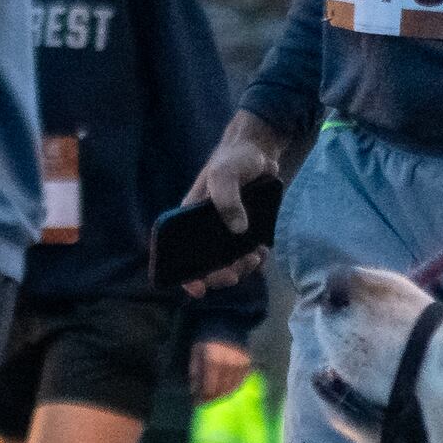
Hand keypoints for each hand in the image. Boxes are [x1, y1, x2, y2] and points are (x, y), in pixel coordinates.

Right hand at [177, 111, 289, 295]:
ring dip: (241, 268)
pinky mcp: (246, 233)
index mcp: (190, 219)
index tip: (199, 289)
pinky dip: (256, 260)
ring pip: (229, 264)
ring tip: (255, 257)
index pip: (180, 253)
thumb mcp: (225, 173)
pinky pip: (247, 256)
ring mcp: (226, 233)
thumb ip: (227, 198)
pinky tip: (263, 251)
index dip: (186, 276)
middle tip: (235, 273)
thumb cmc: (234, 160)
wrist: (259, 153)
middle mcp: (205, 231)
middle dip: (221, 275)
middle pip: (207, 266)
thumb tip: (238, 230)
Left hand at [191, 338, 253, 402]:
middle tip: (204, 402)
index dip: (202, 398)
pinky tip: (224, 390)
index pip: (209, 388)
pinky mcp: (247, 364)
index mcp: (213, 361)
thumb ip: (195, 372)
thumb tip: (194, 391)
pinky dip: (232, 389)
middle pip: (220, 391)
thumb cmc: (207, 337)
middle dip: (211, 398)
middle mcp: (228, 365)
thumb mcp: (196, 352)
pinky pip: (240, 383)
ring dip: (221, 396)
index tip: (196, 402)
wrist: (227, 322)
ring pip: (231, 389)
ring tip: (213, 397)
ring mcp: (240, 365)